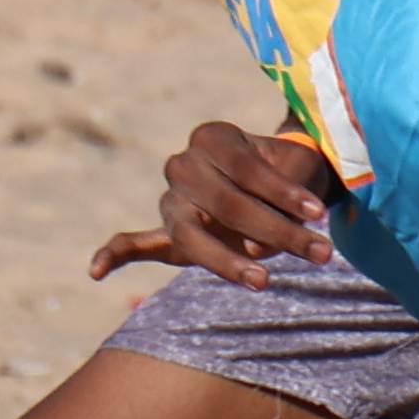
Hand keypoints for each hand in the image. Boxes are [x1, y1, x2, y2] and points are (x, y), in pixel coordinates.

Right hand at [88, 120, 341, 286]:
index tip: (320, 215)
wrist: (283, 177)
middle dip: (274, 230)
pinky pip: (136, 243)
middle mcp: (184, 165)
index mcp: (212, 137)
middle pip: (223, 202)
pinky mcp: (170, 232)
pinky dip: (116, 255)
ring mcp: (173, 201)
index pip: (244, 168)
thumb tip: (251, 245)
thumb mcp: (302, 168)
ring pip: (190, 234)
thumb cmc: (295, 170)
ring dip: (227, 261)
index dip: (282, 192)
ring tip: (263, 281)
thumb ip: (283, 195)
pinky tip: (97, 270)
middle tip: (320, 254)